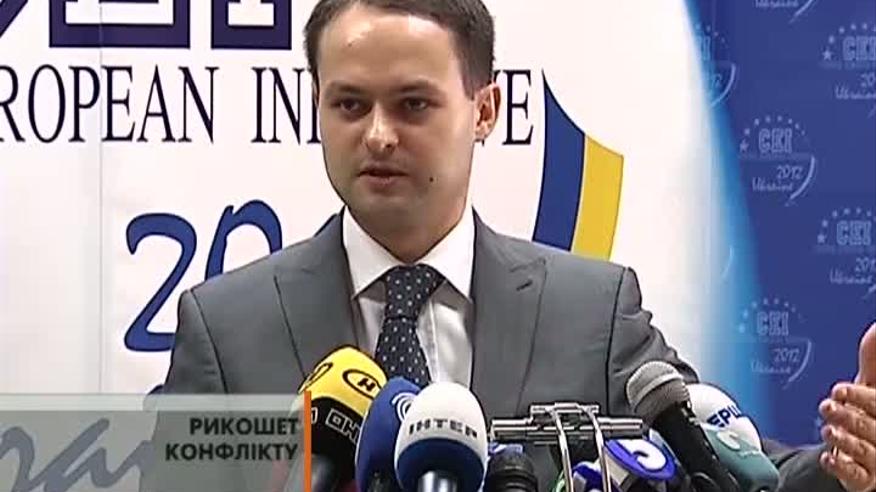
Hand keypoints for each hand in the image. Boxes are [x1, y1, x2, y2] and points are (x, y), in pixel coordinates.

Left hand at [819, 323, 875, 491]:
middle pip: (872, 427)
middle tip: (826, 406)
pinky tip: (828, 456)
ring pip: (865, 451)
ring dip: (844, 440)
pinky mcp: (867, 479)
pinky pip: (857, 476)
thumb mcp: (870, 382)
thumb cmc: (868, 411)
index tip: (838, 390)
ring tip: (828, 430)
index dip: (859, 396)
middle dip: (848, 416)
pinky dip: (841, 466)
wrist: (862, 448)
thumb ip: (873, 356)